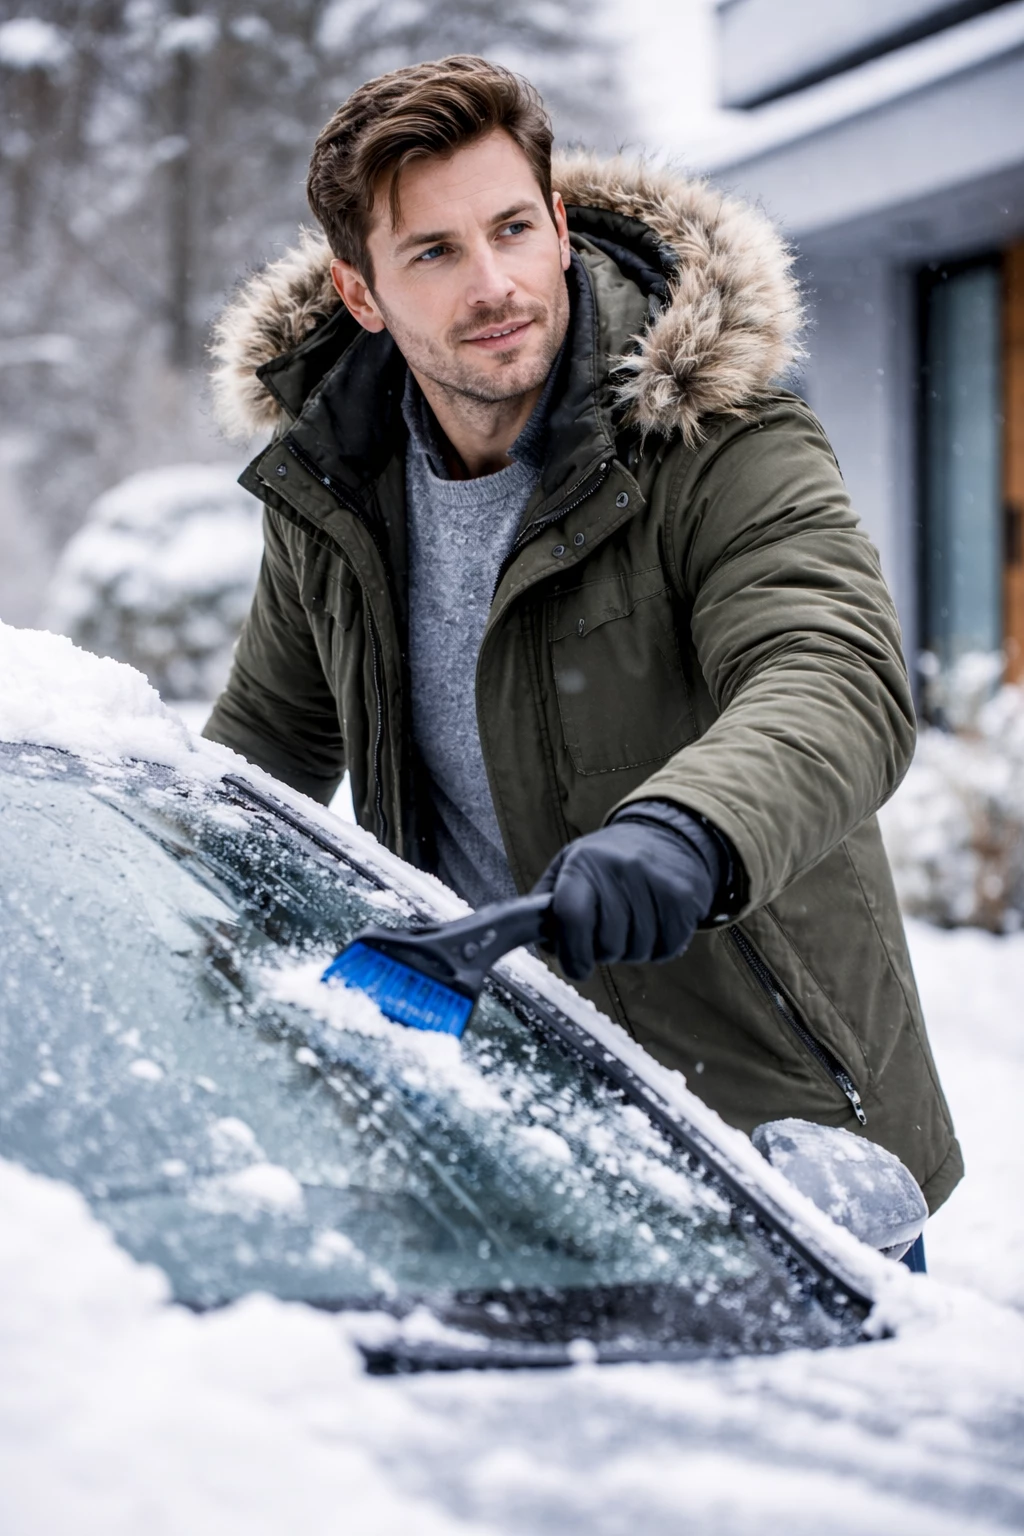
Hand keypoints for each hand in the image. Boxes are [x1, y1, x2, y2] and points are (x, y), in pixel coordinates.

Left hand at [532, 809, 719, 981]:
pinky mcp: (684, 900)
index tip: (576, 966)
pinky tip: (653, 924)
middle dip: (602, 951)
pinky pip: (664, 950)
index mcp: (585, 863)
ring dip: (630, 950)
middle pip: (607, 944)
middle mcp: (621, 870)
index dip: (571, 952)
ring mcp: (656, 884)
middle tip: (606, 933)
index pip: (572, 916)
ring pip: (637, 951)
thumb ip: (547, 902)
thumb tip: (544, 942)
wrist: (669, 836)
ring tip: (631, 923)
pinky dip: (656, 949)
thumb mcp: (570, 865)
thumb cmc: (610, 859)